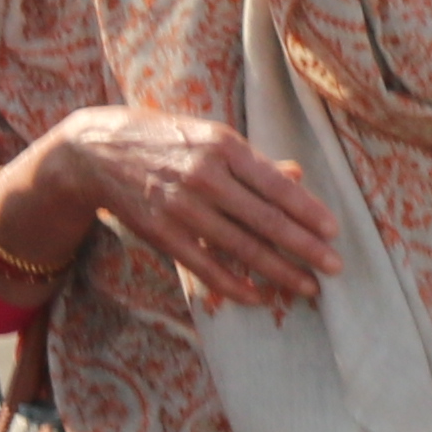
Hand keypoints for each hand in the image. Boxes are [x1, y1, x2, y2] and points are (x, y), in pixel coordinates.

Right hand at [27, 106, 332, 308]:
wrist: (97, 151)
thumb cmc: (163, 138)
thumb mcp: (209, 135)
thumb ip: (253, 160)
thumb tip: (298, 174)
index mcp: (222, 146)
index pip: (276, 185)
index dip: (308, 211)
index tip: (334, 231)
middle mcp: (205, 177)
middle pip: (265, 221)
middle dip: (304, 247)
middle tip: (334, 267)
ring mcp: (182, 208)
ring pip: (241, 248)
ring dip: (279, 271)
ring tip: (307, 286)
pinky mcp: (162, 233)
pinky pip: (205, 266)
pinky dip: (234, 284)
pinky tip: (258, 295)